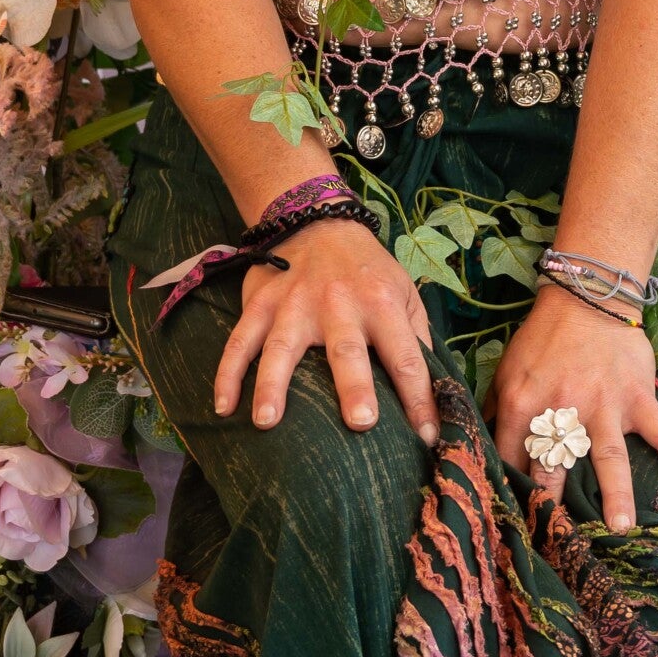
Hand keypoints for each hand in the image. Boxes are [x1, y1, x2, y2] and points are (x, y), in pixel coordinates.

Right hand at [215, 216, 438, 445]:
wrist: (318, 220)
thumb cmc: (367, 269)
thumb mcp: (403, 290)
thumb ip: (416, 336)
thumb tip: (433, 390)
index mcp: (382, 304)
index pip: (406, 357)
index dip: (419, 398)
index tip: (426, 435)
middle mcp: (340, 304)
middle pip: (347, 350)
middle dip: (355, 386)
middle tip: (361, 422)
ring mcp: (294, 304)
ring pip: (282, 348)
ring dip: (273, 385)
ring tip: (268, 422)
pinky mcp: (261, 303)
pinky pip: (240, 341)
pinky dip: (228, 373)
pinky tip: (224, 407)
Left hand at [489, 286, 657, 534]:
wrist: (586, 300)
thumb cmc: (542, 339)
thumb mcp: (506, 372)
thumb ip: (494, 412)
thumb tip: (478, 448)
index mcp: (523, 404)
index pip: (511, 458)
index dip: (511, 490)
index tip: (514, 521)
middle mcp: (564, 409)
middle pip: (555, 467)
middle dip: (553, 505)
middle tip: (557, 544)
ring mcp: (605, 406)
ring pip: (610, 458)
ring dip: (616, 495)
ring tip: (620, 530)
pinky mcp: (639, 399)